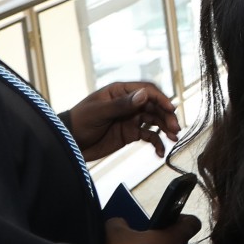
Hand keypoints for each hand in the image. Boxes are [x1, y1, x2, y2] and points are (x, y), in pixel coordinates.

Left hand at [65, 82, 180, 160]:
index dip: (160, 99)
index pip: (146, 91)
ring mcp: (131, 119)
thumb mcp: (99, 112)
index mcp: (120, 92)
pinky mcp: (131, 133)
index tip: (170, 109)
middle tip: (175, 128)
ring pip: (155, 121)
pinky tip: (160, 151)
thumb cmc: (79, 122)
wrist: (69, 144)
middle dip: (166, 116)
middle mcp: (129, 104)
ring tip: (174, 138)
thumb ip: (121, 104)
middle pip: (155, 106)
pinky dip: (157, 143)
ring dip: (166, 128)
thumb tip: (144, 95)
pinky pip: (149, 136)